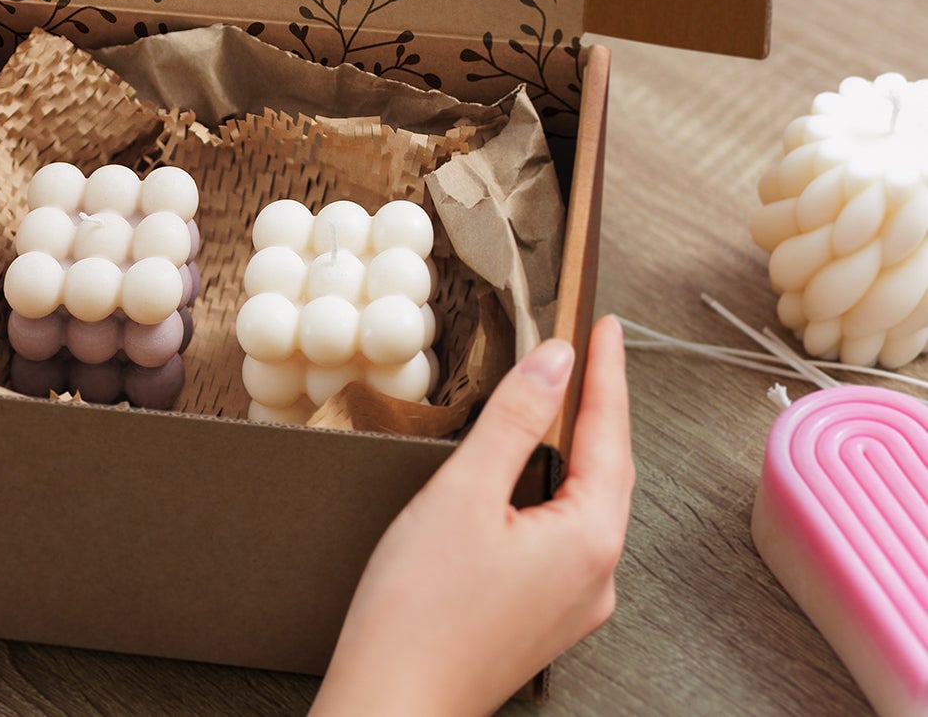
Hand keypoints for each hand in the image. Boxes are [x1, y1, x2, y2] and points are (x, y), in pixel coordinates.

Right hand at [313, 314, 632, 716]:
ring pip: (585, 504)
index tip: (607, 325)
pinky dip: (554, 487)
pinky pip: (562, 535)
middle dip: (599, 406)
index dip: (607, 373)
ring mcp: (572, 604)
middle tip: (589, 350)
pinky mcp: (541, 618)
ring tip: (563, 398)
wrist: (393, 707)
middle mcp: (597, 576)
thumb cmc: (420, 608)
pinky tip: (529, 474)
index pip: (610, 433)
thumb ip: (516, 419)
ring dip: (577, 447)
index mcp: (590, 540)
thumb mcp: (465, 491)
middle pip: (607, 470)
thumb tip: (556, 361)